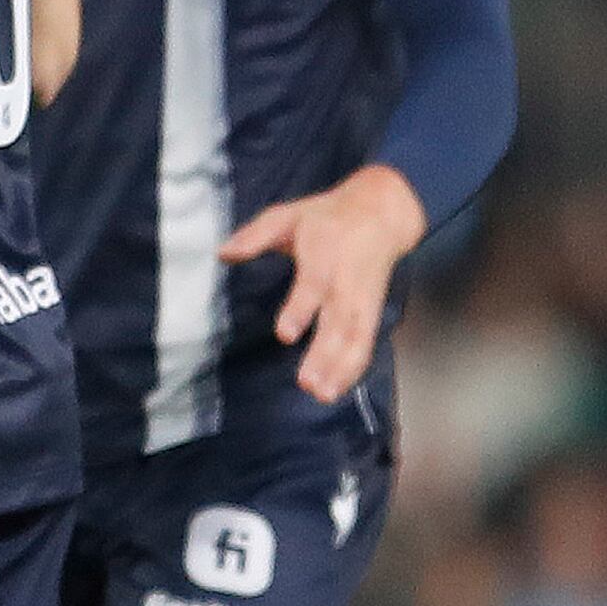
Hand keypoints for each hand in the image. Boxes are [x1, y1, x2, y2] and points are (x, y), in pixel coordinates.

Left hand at [220, 162, 426, 404]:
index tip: (286, 335)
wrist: (383, 211)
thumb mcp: (288, 214)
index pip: (314, 286)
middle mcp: (346, 281)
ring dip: (342, 368)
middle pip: (339, 321)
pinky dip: (355, 366)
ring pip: (356, 337)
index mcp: (325, 254)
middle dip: (326, 354)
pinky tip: (337, 388)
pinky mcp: (372, 310)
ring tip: (321, 393)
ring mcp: (362, 298)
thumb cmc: (327, 216)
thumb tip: (223, 253)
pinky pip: (366, 341)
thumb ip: (255, 235)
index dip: (302, 310)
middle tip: (308, 383)